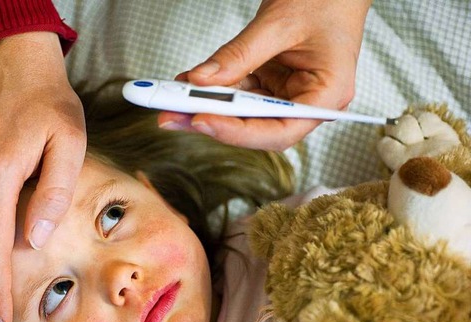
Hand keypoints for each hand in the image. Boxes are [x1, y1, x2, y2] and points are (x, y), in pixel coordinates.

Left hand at [158, 0, 372, 150]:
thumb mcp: (279, 24)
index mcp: (327, 96)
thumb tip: (200, 81)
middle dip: (212, 122)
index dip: (238, 132)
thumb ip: (239, 55)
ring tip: (172, 101)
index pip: (279, 131)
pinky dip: (213, 91)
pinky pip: (239, 95)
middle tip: (172, 116)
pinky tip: (188, 86)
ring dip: (207, 108)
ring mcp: (288, 97)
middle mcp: (307, 104)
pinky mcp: (272, 87)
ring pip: (242, 115)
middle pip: (256, 129)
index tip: (202, 120)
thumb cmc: (324, 0)